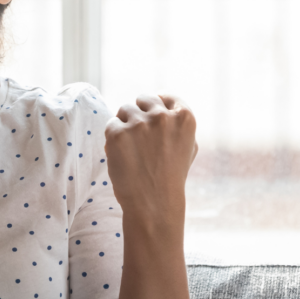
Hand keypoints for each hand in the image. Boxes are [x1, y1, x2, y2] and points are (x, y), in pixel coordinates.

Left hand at [104, 94, 198, 232]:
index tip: (153, 119)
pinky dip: (113, 138)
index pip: (166, 95)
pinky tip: (122, 154)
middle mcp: (162, 116)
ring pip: (124, 109)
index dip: (157, 105)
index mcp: (184, 117)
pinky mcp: (117, 133)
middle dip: (140, 113)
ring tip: (132, 148)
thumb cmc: (171, 176)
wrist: (154, 203)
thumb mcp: (189, 146)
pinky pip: (111, 124)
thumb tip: (163, 97)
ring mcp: (138, 123)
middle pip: (143, 99)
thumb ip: (178, 122)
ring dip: (125, 124)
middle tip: (139, 136)